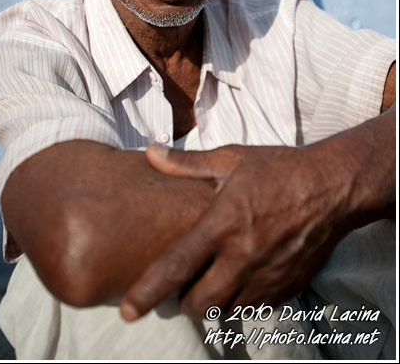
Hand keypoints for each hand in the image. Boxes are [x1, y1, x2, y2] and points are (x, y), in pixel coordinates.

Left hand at [120, 141, 349, 320]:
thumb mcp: (232, 159)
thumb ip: (187, 163)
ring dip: (213, 303)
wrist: (333, 185)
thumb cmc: (279, 169)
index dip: (149, 291)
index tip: (128, 310)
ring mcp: (269, 274)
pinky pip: (256, 308)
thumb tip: (150, 152)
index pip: (178, 265)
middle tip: (183, 284)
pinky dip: (242, 301)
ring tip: (211, 281)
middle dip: (184, 301)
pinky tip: (241, 279)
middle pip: (201, 302)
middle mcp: (244, 255)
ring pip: (228, 310)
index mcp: (224, 222)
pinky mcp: (288, 286)